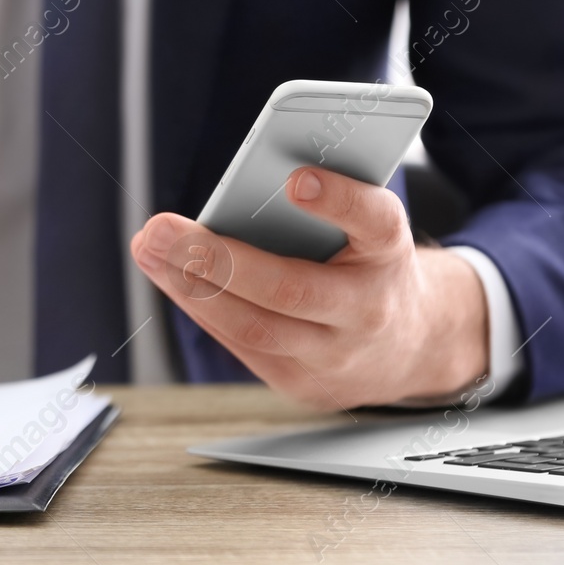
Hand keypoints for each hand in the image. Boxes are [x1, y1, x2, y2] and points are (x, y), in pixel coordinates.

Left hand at [131, 167, 487, 408]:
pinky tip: (170, 276)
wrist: (413, 346)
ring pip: (253, 327)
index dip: (338, 200)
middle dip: (215, 258)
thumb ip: (324, 203)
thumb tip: (249, 184)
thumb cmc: (372, 266)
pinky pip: (242, 345)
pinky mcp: (304, 385)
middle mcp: (368, 310)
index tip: (295, 180)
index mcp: (390, 253)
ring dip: (190, 287)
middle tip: (160, 228)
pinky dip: (200, 306)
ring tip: (150, 250)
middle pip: (290, 289)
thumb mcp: (367, 226)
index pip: (374, 222)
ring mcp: (336, 357)